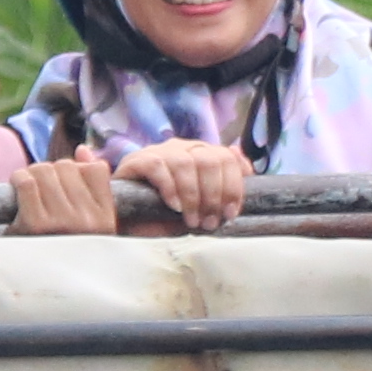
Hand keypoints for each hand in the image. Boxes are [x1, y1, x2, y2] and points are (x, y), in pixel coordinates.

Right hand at [116, 139, 254, 231]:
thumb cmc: (164, 214)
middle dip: (214, 195)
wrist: (125, 218)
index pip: (227, 158)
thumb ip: (221, 195)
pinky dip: (171, 188)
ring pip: (186, 163)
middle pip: (210, 159)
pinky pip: (159, 167)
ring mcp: (160, 152)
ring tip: (191, 220)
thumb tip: (246, 181)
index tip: (230, 214)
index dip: (234, 186)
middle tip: (208, 222)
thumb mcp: (199, 208)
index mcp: (202, 155)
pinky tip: (174, 207)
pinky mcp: (138, 160)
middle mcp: (183, 148)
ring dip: (193, 196)